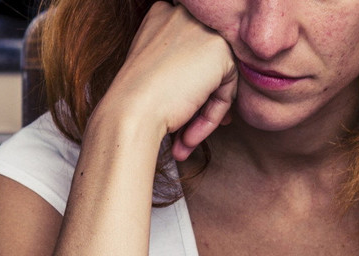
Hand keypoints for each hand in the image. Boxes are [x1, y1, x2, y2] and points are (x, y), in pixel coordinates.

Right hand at [106, 2, 237, 160]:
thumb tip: (209, 84)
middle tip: (186, 133)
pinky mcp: (220, 50)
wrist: (130, 113)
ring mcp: (203, 29)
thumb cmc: (134, 99)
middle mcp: (183, 14)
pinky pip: (228, 88)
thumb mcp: (152, 70)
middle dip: (200, 101)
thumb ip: (179, 66)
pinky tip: (189, 134)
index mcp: (161, 14)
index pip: (189, 50)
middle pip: (206, 63)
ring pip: (218, 77)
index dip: (187, 83)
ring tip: (184, 139)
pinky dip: (212, 116)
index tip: (178, 110)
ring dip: (204, 113)